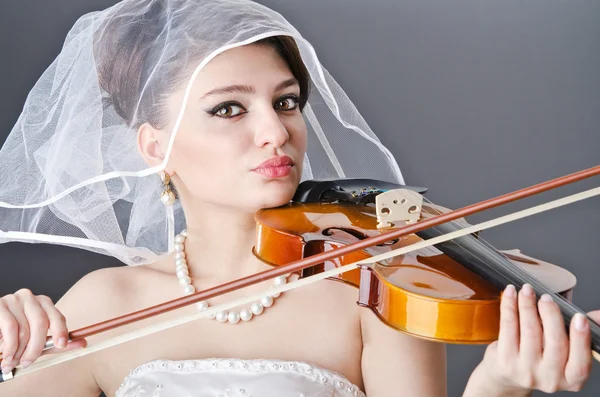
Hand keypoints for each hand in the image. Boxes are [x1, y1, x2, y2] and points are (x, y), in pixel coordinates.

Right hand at [0, 289, 85, 374]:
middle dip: (36, 347)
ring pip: (23, 329)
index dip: (61, 331)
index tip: (62, 345)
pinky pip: (10, 327)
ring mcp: (14, 300)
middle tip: (28, 362)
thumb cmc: (12, 336)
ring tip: (12, 362)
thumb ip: (54, 343)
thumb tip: (83, 344)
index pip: (57, 316)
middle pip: (41, 323)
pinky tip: (6, 357)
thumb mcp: (34, 339)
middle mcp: (30, 298)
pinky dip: (9, 347)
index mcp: (43, 303)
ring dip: (18, 351)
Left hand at [479, 283, 597, 393]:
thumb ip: (578, 335)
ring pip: (530, 331)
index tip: (579, 316)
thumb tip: (596, 315)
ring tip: (527, 290)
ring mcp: (526, 371)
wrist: (509, 377)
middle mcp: (550, 378)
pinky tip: (511, 294)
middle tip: (546, 298)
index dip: (581, 338)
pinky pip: (508, 327)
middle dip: (551, 314)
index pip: (581, 361)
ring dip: (528, 305)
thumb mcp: (564, 353)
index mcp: (572, 379)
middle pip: (554, 342)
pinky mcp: (505, 361)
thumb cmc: (541, 359)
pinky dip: (509, 306)